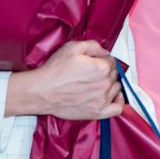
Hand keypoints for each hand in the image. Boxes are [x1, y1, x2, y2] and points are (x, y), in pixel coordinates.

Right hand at [6, 40, 123, 119]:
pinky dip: (118, 102)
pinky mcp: (97, 112)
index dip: (102, 60)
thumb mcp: (72, 47)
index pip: (112, 61)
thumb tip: (105, 52)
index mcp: (102, 67)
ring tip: (97, 84)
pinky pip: (117, 109)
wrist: (41, 91)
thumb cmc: (55, 70)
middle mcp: (105, 84)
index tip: (93, 62)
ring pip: (116, 89)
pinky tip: (112, 97)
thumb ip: (93, 46)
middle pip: (114, 75)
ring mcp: (102, 100)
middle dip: (105, 72)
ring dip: (110, 85)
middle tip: (91, 73)